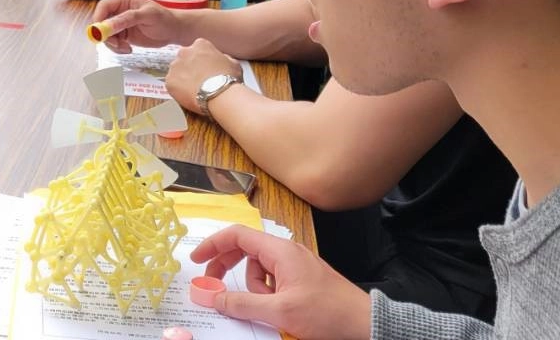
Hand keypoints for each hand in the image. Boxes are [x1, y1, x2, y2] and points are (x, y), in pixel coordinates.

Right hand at [92, 0, 194, 52]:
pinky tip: (128, 49)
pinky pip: (112, 42)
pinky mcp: (122, 35)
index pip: (103, 7)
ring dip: (112, 44)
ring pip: (105, 35)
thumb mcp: (146, 16)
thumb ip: (126, 19)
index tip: (99, 33)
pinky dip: (117, 48)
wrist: (173, 31)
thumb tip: (106, 26)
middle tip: (116, 44)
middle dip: (105, 35)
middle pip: (100, 22)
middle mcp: (118, 10)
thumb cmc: (164, 19)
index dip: (98, 19)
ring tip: (126, 48)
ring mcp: (119, 23)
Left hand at [166, 38, 243, 112]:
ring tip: (195, 90)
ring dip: (183, 79)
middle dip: (190, 68)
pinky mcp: (169, 80)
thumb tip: (221, 59)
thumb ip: (223, 58)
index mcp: (200, 45)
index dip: (202, 61)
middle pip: (184, 59)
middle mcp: (184, 52)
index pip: (197, 49)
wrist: (219, 94)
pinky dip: (178, 90)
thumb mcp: (233, 63)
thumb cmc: (228, 79)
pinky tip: (189, 95)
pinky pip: (171, 84)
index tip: (205, 69)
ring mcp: (175, 66)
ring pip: (176, 72)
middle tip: (199, 80)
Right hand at [190, 225, 373, 339]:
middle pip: (244, 249)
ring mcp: (295, 264)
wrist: (364, 324)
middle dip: (227, 267)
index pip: (237, 235)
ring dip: (253, 288)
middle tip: (214, 285)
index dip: (212, 245)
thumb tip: (211, 296)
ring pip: (258, 269)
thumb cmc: (326, 313)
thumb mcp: (279, 311)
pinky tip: (278, 309)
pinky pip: (272, 280)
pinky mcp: (301, 278)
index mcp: (280, 251)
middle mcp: (286, 252)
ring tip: (267, 308)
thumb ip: (241, 303)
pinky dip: (267, 293)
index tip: (196, 261)